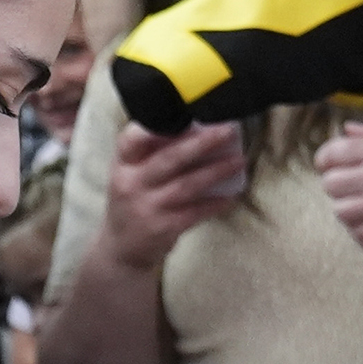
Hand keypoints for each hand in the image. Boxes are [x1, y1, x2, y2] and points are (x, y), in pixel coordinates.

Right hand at [100, 120, 248, 271]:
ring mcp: (148, 207)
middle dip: (201, 143)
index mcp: (123, 165)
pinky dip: (215, 203)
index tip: (183, 114)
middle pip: (168, 159)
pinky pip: (195, 213)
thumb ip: (152, 154)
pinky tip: (232, 195)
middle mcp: (132, 184)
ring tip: (239, 160)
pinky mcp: (163, 228)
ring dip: (216, 171)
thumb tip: (195, 129)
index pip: (131, 139)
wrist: (123, 249)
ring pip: (187, 185)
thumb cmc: (133, 202)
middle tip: (228, 131)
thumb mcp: (131, 175)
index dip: (154, 127)